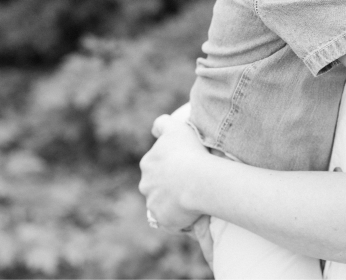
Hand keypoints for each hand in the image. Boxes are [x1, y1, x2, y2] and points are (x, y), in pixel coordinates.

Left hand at [138, 113, 211, 232]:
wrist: (199, 181)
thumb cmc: (191, 152)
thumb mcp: (176, 128)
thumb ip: (162, 124)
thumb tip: (154, 129)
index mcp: (148, 163)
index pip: (155, 165)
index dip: (169, 165)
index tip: (184, 166)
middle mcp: (146, 184)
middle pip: (157, 186)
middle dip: (169, 186)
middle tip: (191, 183)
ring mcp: (153, 204)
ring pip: (162, 204)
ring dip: (173, 203)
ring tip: (194, 200)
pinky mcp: (163, 220)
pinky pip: (171, 221)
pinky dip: (179, 219)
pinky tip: (193, 214)